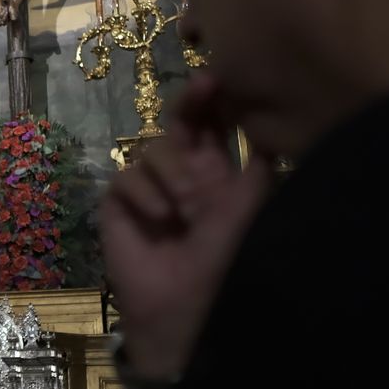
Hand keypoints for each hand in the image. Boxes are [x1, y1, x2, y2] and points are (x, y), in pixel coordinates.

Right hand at [100, 74, 271, 379]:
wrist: (185, 310)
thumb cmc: (226, 263)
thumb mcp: (250, 207)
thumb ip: (257, 163)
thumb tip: (269, 121)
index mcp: (218, 175)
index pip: (215, 126)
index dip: (216, 101)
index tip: (222, 79)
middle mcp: (183, 175)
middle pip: (180, 122)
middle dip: (191, 102)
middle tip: (202, 87)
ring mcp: (149, 188)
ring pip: (155, 149)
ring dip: (174, 176)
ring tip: (184, 213)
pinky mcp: (119, 204)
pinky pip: (127, 177)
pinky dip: (145, 196)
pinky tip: (159, 221)